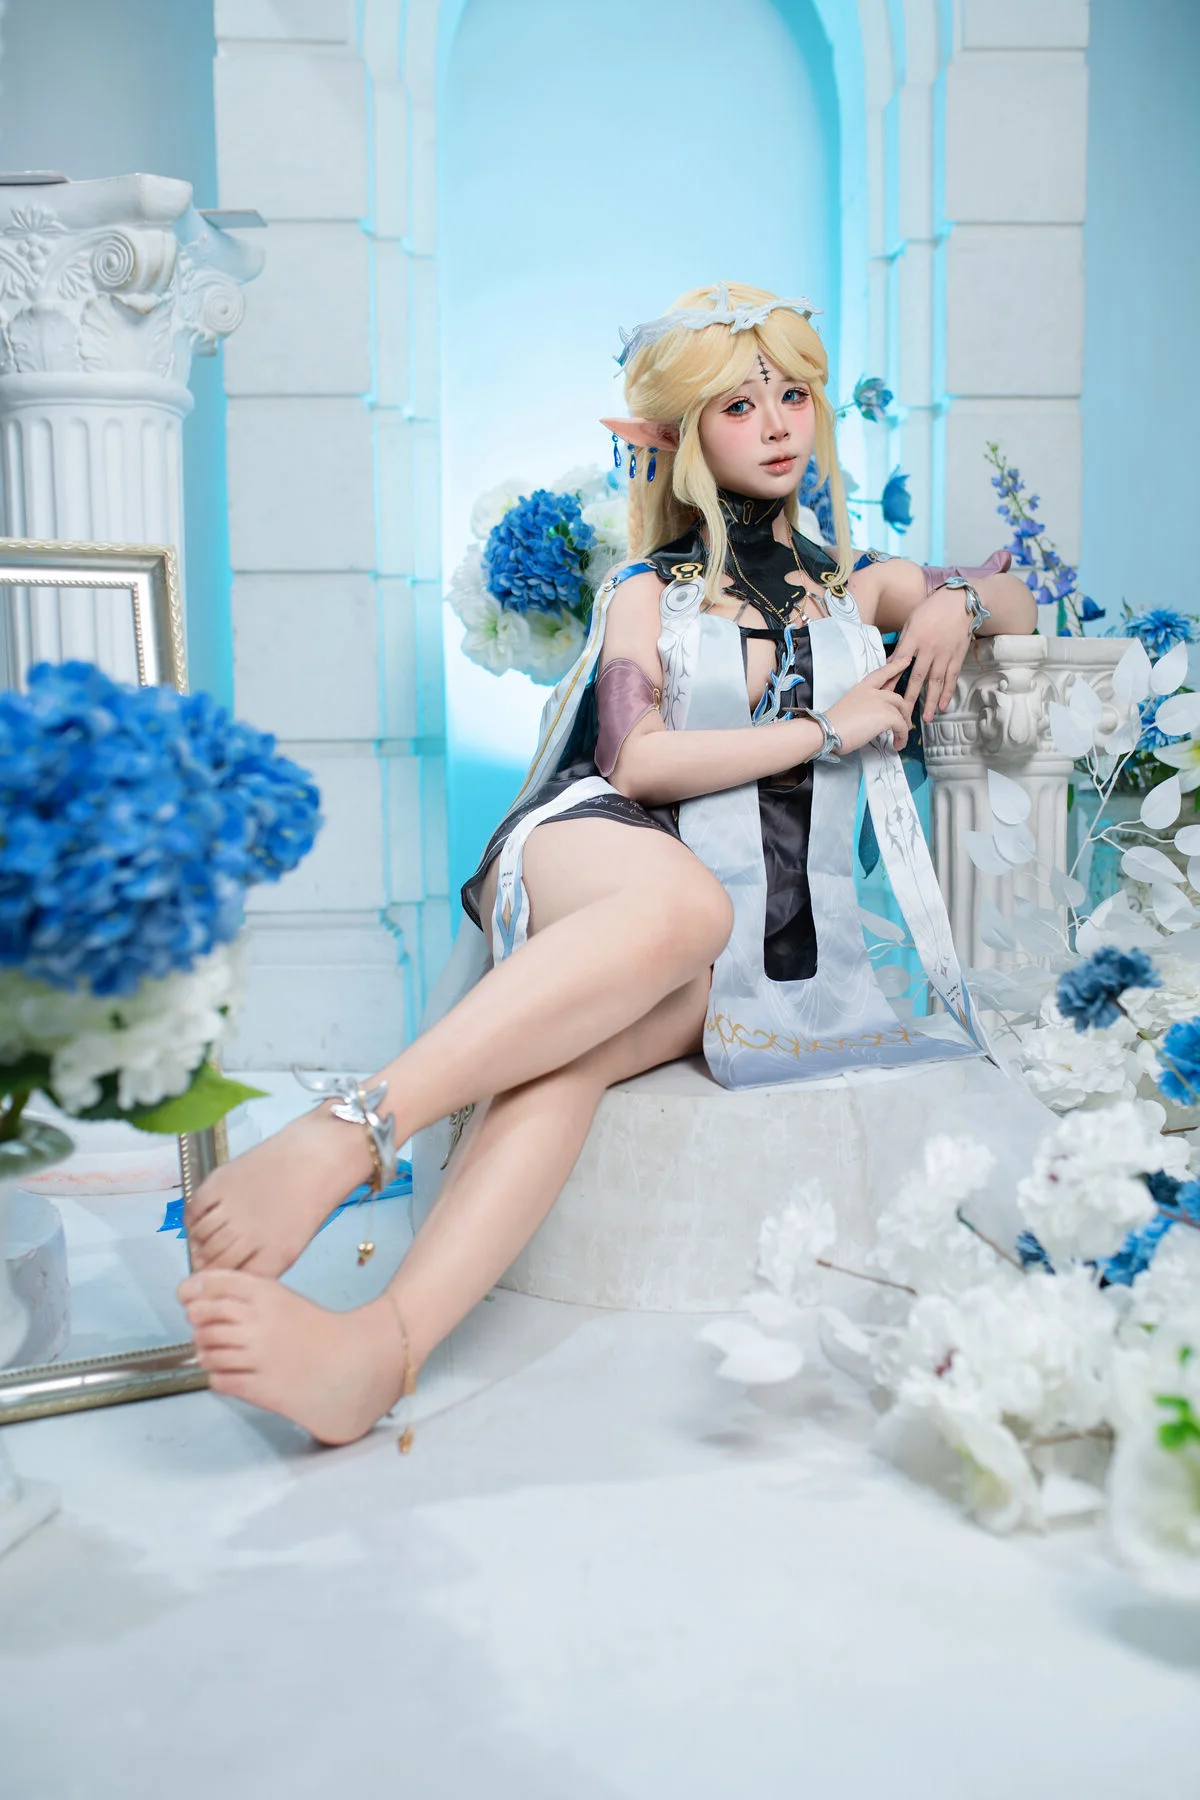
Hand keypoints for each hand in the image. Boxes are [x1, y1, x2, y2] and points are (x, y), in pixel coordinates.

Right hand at [825, 663, 911, 754]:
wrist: (827, 731)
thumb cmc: (832, 725)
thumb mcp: (849, 709)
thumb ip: (863, 709)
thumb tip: (872, 720)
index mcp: (861, 688)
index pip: (882, 673)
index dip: (896, 666)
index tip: (906, 659)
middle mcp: (872, 692)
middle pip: (897, 697)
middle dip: (905, 709)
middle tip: (907, 720)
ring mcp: (880, 702)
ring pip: (902, 710)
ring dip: (904, 725)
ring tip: (901, 736)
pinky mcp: (886, 715)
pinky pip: (902, 725)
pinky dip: (902, 736)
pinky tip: (898, 744)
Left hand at [886, 588, 973, 721]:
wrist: (961, 601)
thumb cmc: (932, 609)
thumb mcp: (911, 621)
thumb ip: (902, 643)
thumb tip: (890, 662)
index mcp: (914, 638)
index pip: (900, 663)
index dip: (891, 680)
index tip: (884, 695)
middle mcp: (929, 648)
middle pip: (917, 677)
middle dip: (908, 697)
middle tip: (902, 714)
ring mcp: (944, 653)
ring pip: (935, 681)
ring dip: (929, 701)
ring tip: (924, 717)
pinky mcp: (957, 656)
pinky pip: (951, 677)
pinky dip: (947, 692)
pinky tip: (942, 705)